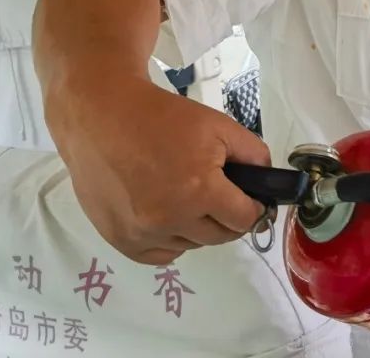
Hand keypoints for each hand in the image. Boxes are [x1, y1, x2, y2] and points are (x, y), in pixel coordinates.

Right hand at [45, 74, 269, 265]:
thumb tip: (267, 181)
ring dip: (196, 227)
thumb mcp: (219, 124)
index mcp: (199, 191)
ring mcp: (142, 233)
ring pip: (190, 245)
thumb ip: (253, 154)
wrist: (102, 116)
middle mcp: (170, 219)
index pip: (244, 219)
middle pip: (219, 236)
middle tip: (217, 192)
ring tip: (185, 195)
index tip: (248, 197)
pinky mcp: (120, 240)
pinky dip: (170, 239)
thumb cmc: (162, 116)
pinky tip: (165, 211)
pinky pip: (161, 254)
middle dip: (225, 216)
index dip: (252, 207)